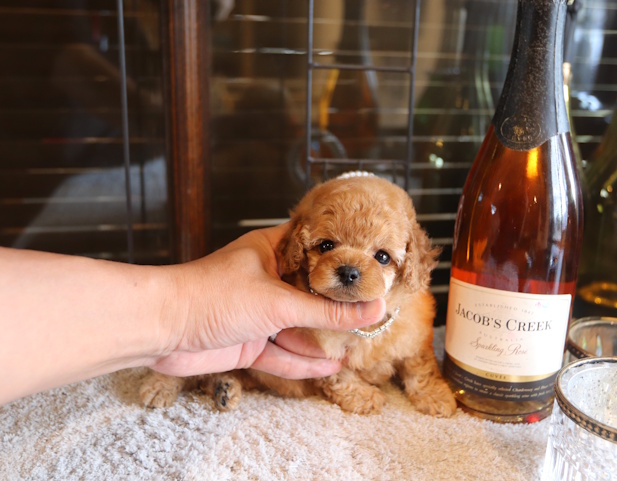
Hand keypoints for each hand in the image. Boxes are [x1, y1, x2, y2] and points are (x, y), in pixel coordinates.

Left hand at [149, 223, 385, 379]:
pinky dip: (303, 360)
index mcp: (272, 251)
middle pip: (310, 294)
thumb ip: (327, 312)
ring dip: (323, 339)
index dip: (343, 259)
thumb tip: (372, 311)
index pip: (316, 249)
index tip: (373, 267)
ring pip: (297, 327)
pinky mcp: (246, 342)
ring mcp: (256, 313)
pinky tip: (330, 367)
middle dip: (337, 308)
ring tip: (359, 345)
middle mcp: (266, 279)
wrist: (160, 328)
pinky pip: (281, 352)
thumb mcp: (279, 302)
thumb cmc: (212, 295)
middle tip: (372, 313)